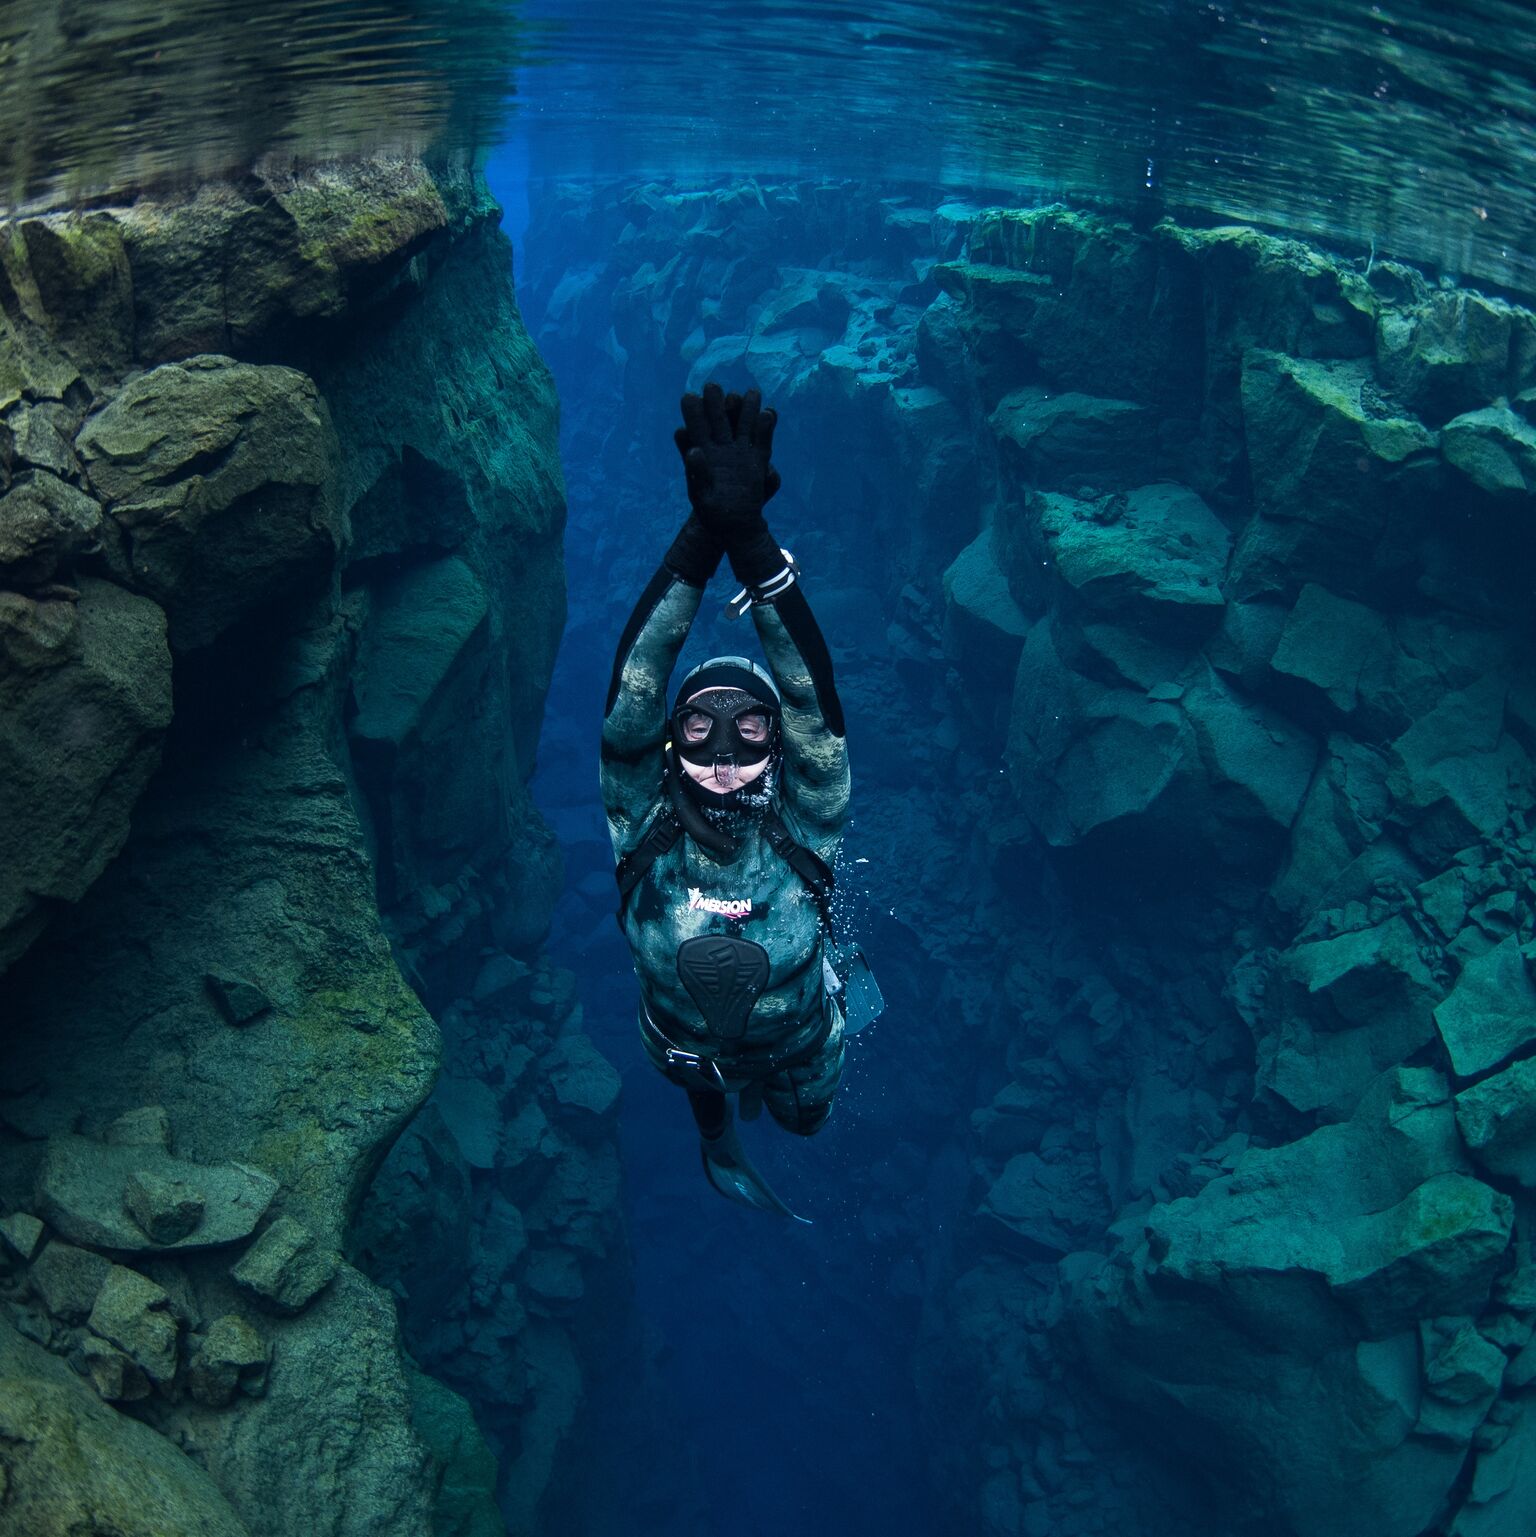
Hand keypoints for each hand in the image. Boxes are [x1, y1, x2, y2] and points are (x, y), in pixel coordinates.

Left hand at [673, 383, 780, 546]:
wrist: (735, 525)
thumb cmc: (712, 512)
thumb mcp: (701, 495)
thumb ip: (698, 474)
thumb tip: (693, 451)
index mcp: (703, 453)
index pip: (698, 428)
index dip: (694, 413)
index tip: (692, 397)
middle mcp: (722, 447)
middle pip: (720, 419)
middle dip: (718, 403)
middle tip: (715, 387)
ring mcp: (741, 451)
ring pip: (744, 424)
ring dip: (747, 409)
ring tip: (752, 393)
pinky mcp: (758, 459)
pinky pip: (763, 440)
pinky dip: (766, 427)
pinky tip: (768, 414)